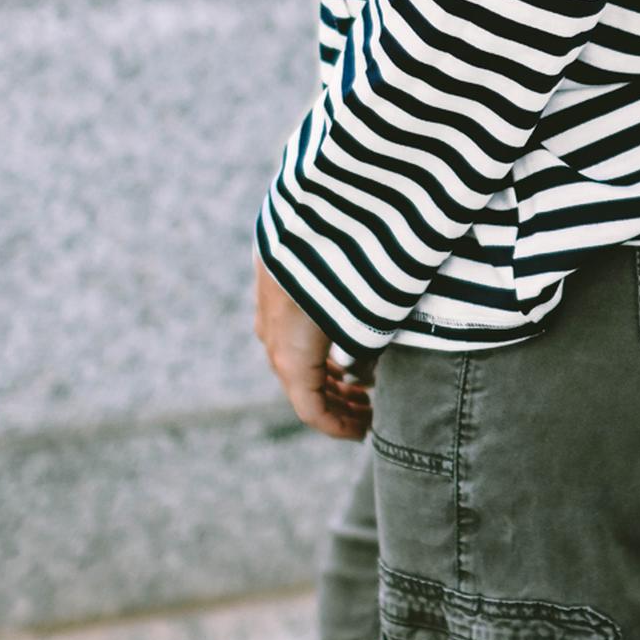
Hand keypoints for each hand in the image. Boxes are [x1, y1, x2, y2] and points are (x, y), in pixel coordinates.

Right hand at [254, 252, 375, 438]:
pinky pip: (292, 330)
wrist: (311, 208)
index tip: (367, 431)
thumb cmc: (342, 268)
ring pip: (296, 358)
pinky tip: (346, 337)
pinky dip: (318, 346)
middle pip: (304, 387)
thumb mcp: (365, 317)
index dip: (340, 427)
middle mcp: (273, 338)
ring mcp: (269, 311)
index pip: (312, 412)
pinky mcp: (275, 283)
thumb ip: (367, 349)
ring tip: (364, 376)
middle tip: (371, 406)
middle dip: (338, 402)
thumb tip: (371, 370)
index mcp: (292, 358)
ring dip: (329, 373)